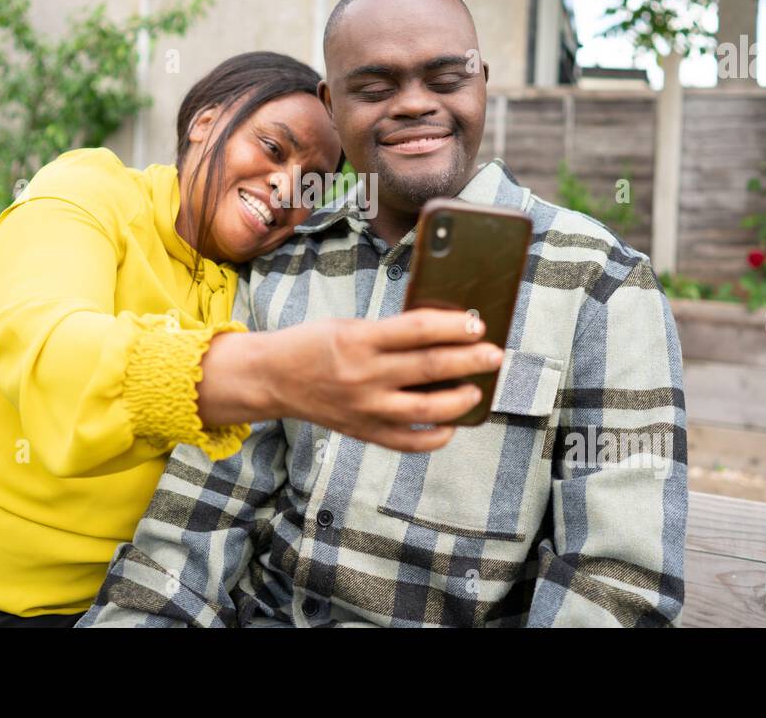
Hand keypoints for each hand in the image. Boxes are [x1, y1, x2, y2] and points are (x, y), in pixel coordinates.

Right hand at [200, 308, 501, 452]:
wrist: (271, 378)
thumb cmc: (312, 344)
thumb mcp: (349, 326)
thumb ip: (390, 332)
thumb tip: (443, 335)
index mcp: (358, 340)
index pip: (418, 330)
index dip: (454, 326)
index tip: (478, 323)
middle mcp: (363, 376)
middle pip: (429, 368)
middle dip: (470, 360)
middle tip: (494, 355)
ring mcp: (364, 408)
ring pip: (425, 410)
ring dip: (460, 400)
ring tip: (477, 390)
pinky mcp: (363, 431)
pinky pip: (408, 442)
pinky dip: (435, 437)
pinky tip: (451, 425)